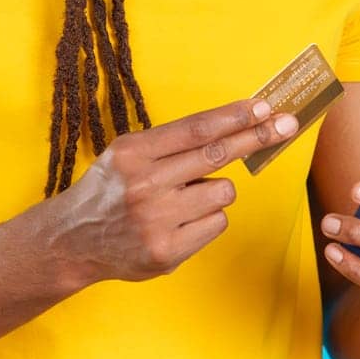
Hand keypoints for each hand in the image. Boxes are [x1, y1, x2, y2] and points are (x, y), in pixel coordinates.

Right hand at [45, 98, 297, 287]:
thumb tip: (236, 124)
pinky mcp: (166, 252)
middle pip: (216, 155)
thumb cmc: (111, 189)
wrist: (73, 241)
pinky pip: (217, 224)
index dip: (234, 116)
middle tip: (286, 124)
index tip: (264, 106)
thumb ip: (172, 143)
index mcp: (133, 153)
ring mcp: (156, 221)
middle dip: (256, 137)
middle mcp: (144, 185)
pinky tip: (180, 223)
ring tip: (183, 200)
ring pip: (222, 193)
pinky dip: (208, 220)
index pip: (195, 129)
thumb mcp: (128, 153)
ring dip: (215, 192)